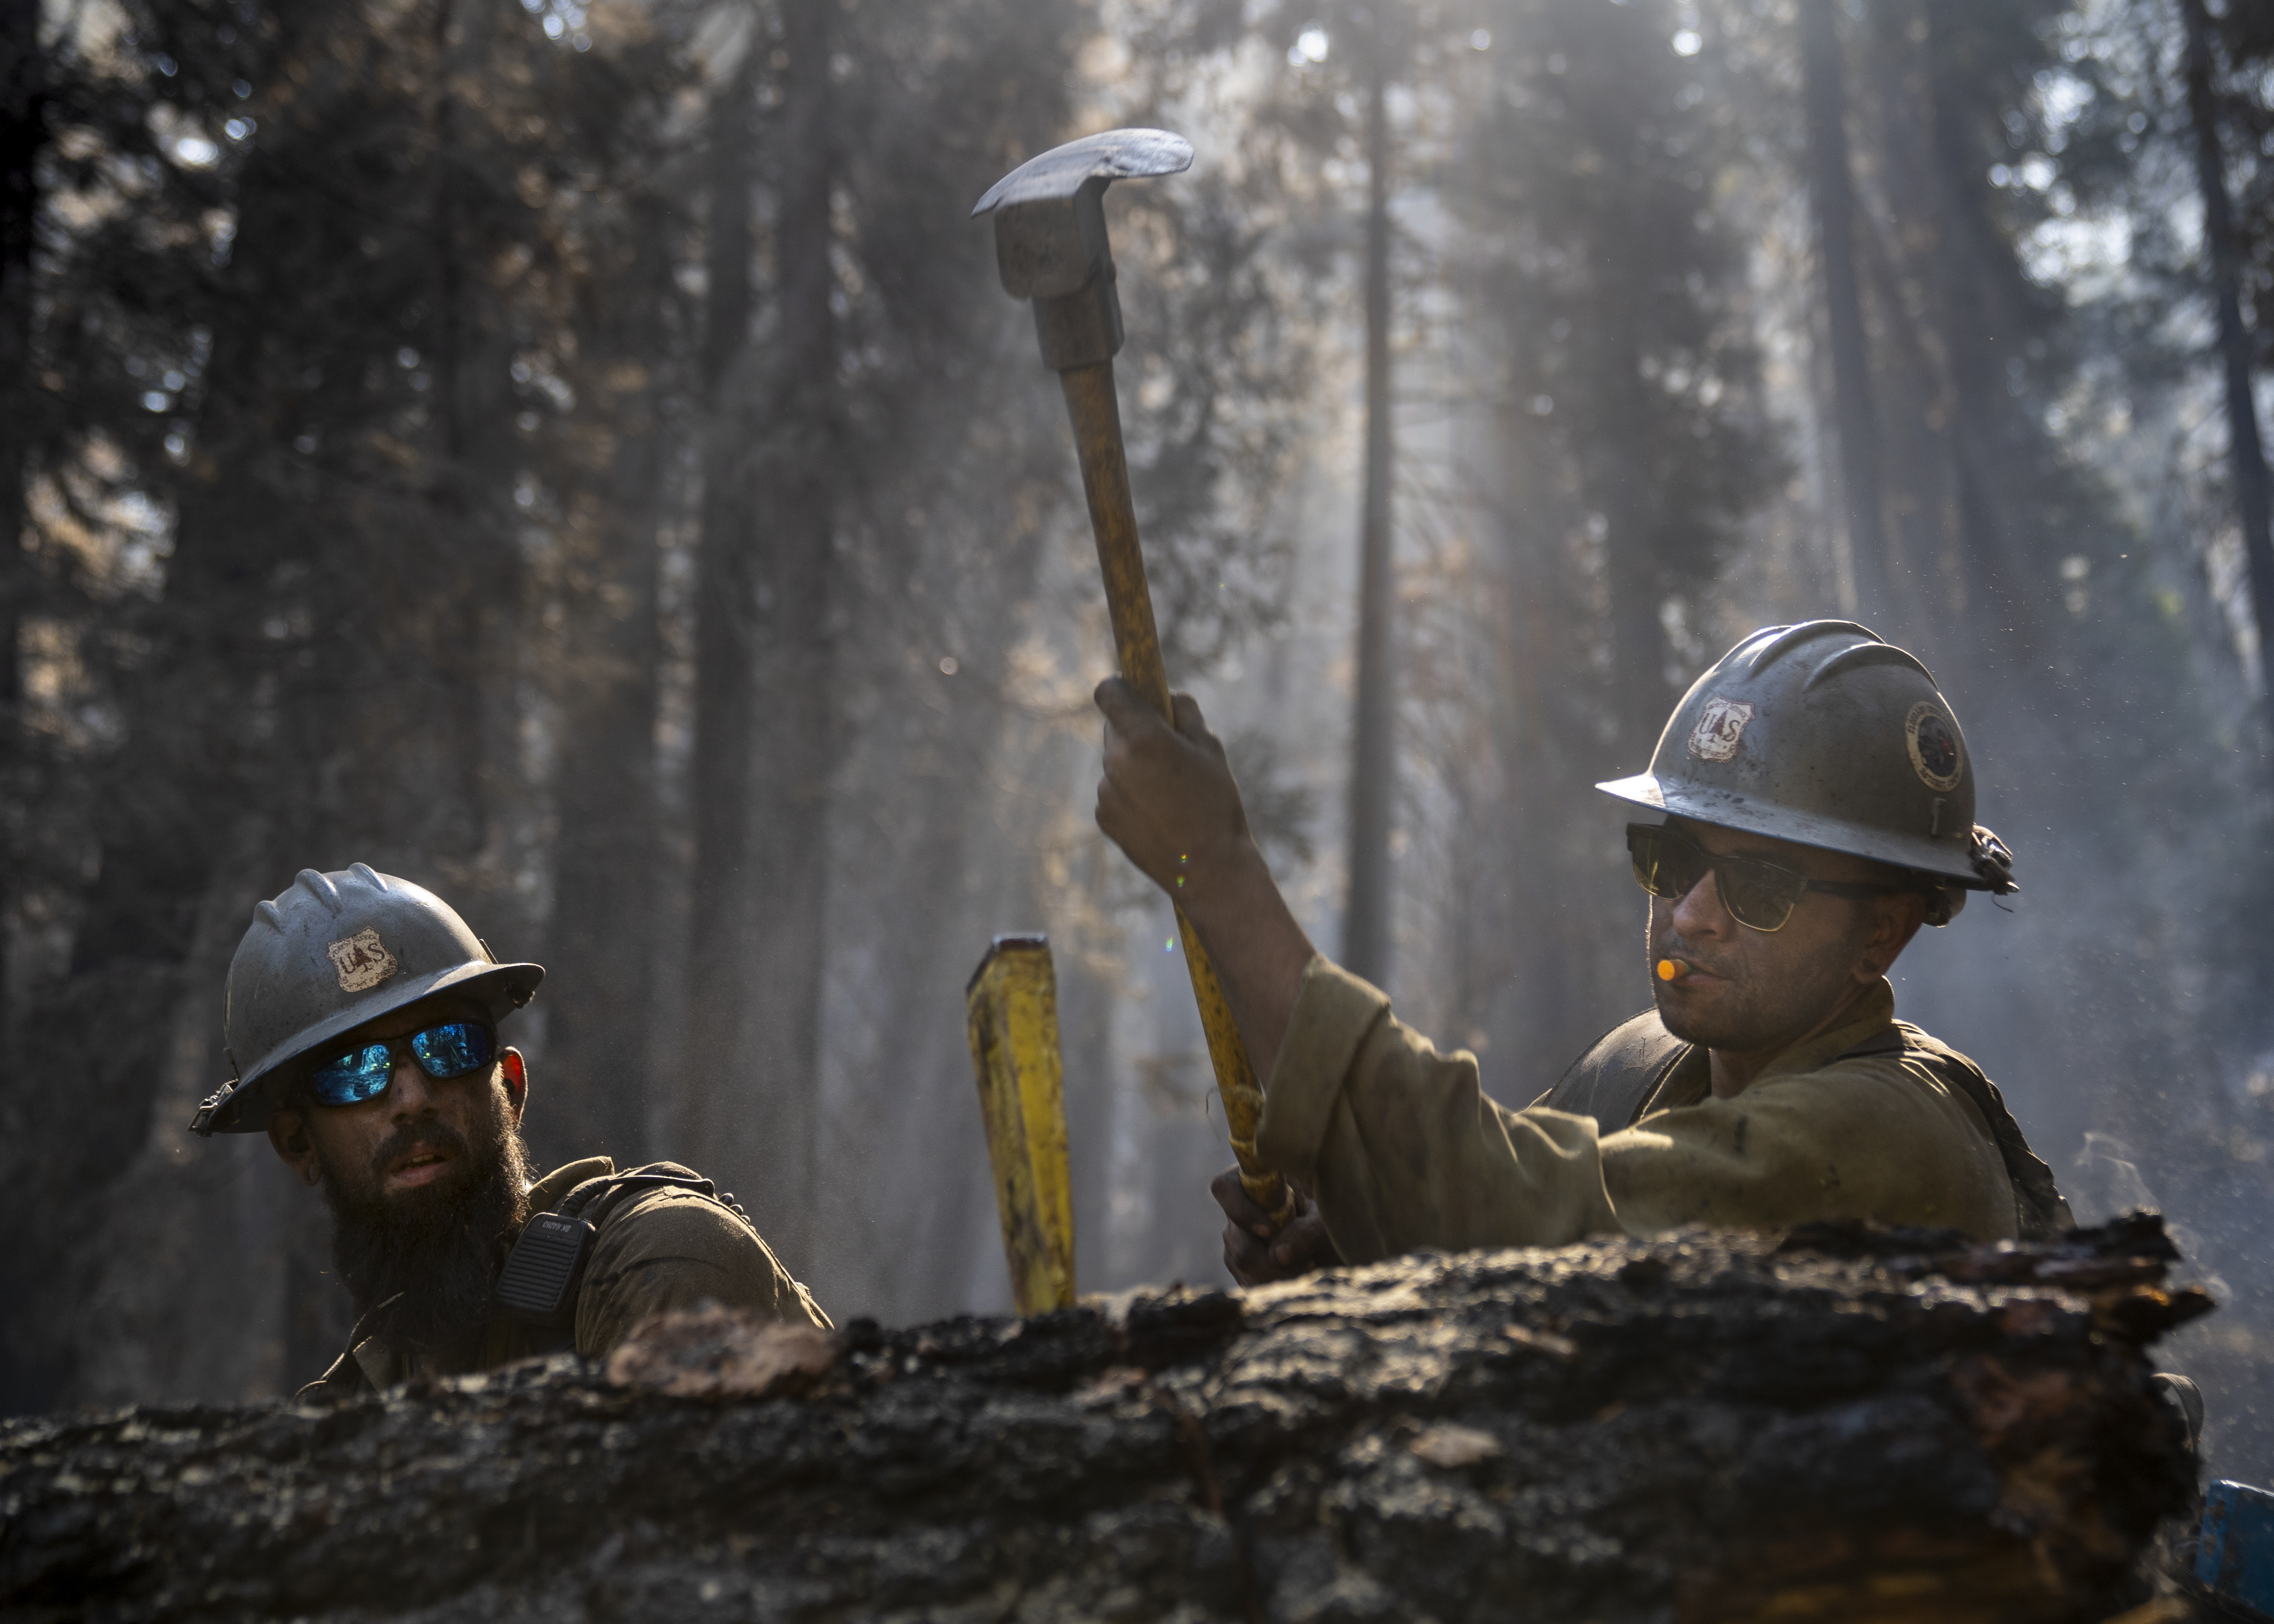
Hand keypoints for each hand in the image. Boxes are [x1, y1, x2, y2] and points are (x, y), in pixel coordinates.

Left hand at [1093, 677, 1251, 897]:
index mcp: (1143, 736)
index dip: (1119, 688)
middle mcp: (1116, 761)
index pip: (1108, 691)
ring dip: (1134, 765)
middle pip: (1114, 728)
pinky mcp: (1103, 817)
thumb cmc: (1217, 803)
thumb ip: (1185, 712)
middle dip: (1135, 730)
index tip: (1132, 693)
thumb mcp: (1211, 747)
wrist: (1208, 868)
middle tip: (1167, 750)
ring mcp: (1106, 791)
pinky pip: (1113, 792)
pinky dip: (1130, 795)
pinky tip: (1159, 813)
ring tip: (1170, 791)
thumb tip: (1166, 697)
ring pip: (1116, 762)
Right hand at [1213, 1166, 1337, 1286]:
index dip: (1242, 1210)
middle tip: (1306, 1263)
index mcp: (1256, 1182)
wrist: (1331, 1243)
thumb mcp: (1325, 1221)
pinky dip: (1272, 1284)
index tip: (1270, 1230)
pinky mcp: (1238, 1262)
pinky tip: (1295, 1277)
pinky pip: (1245, 1279)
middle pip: (1235, 1237)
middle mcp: (1238, 1207)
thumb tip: (1278, 1256)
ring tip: (1307, 1268)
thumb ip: (1306, 1232)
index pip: (1226, 1188)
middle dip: (1269, 1258)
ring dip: (1276, 1273)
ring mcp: (1235, 1236)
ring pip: (1241, 1261)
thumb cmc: (1328, 1220)